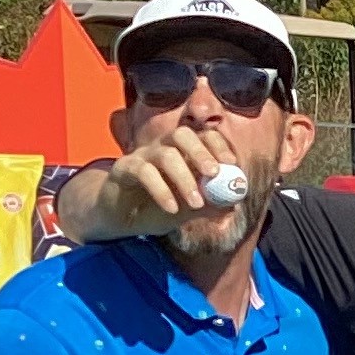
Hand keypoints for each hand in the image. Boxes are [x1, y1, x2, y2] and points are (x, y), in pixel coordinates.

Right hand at [79, 123, 248, 239]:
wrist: (120, 220)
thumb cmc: (156, 210)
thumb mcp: (187, 210)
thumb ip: (209, 206)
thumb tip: (233, 204)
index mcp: (181, 152)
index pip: (202, 135)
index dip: (218, 145)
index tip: (232, 164)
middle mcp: (161, 147)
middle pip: (182, 134)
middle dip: (202, 152)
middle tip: (214, 174)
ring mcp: (141, 155)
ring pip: (166, 154)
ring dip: (185, 179)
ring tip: (195, 203)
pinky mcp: (123, 168)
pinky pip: (143, 172)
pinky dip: (161, 190)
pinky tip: (171, 209)